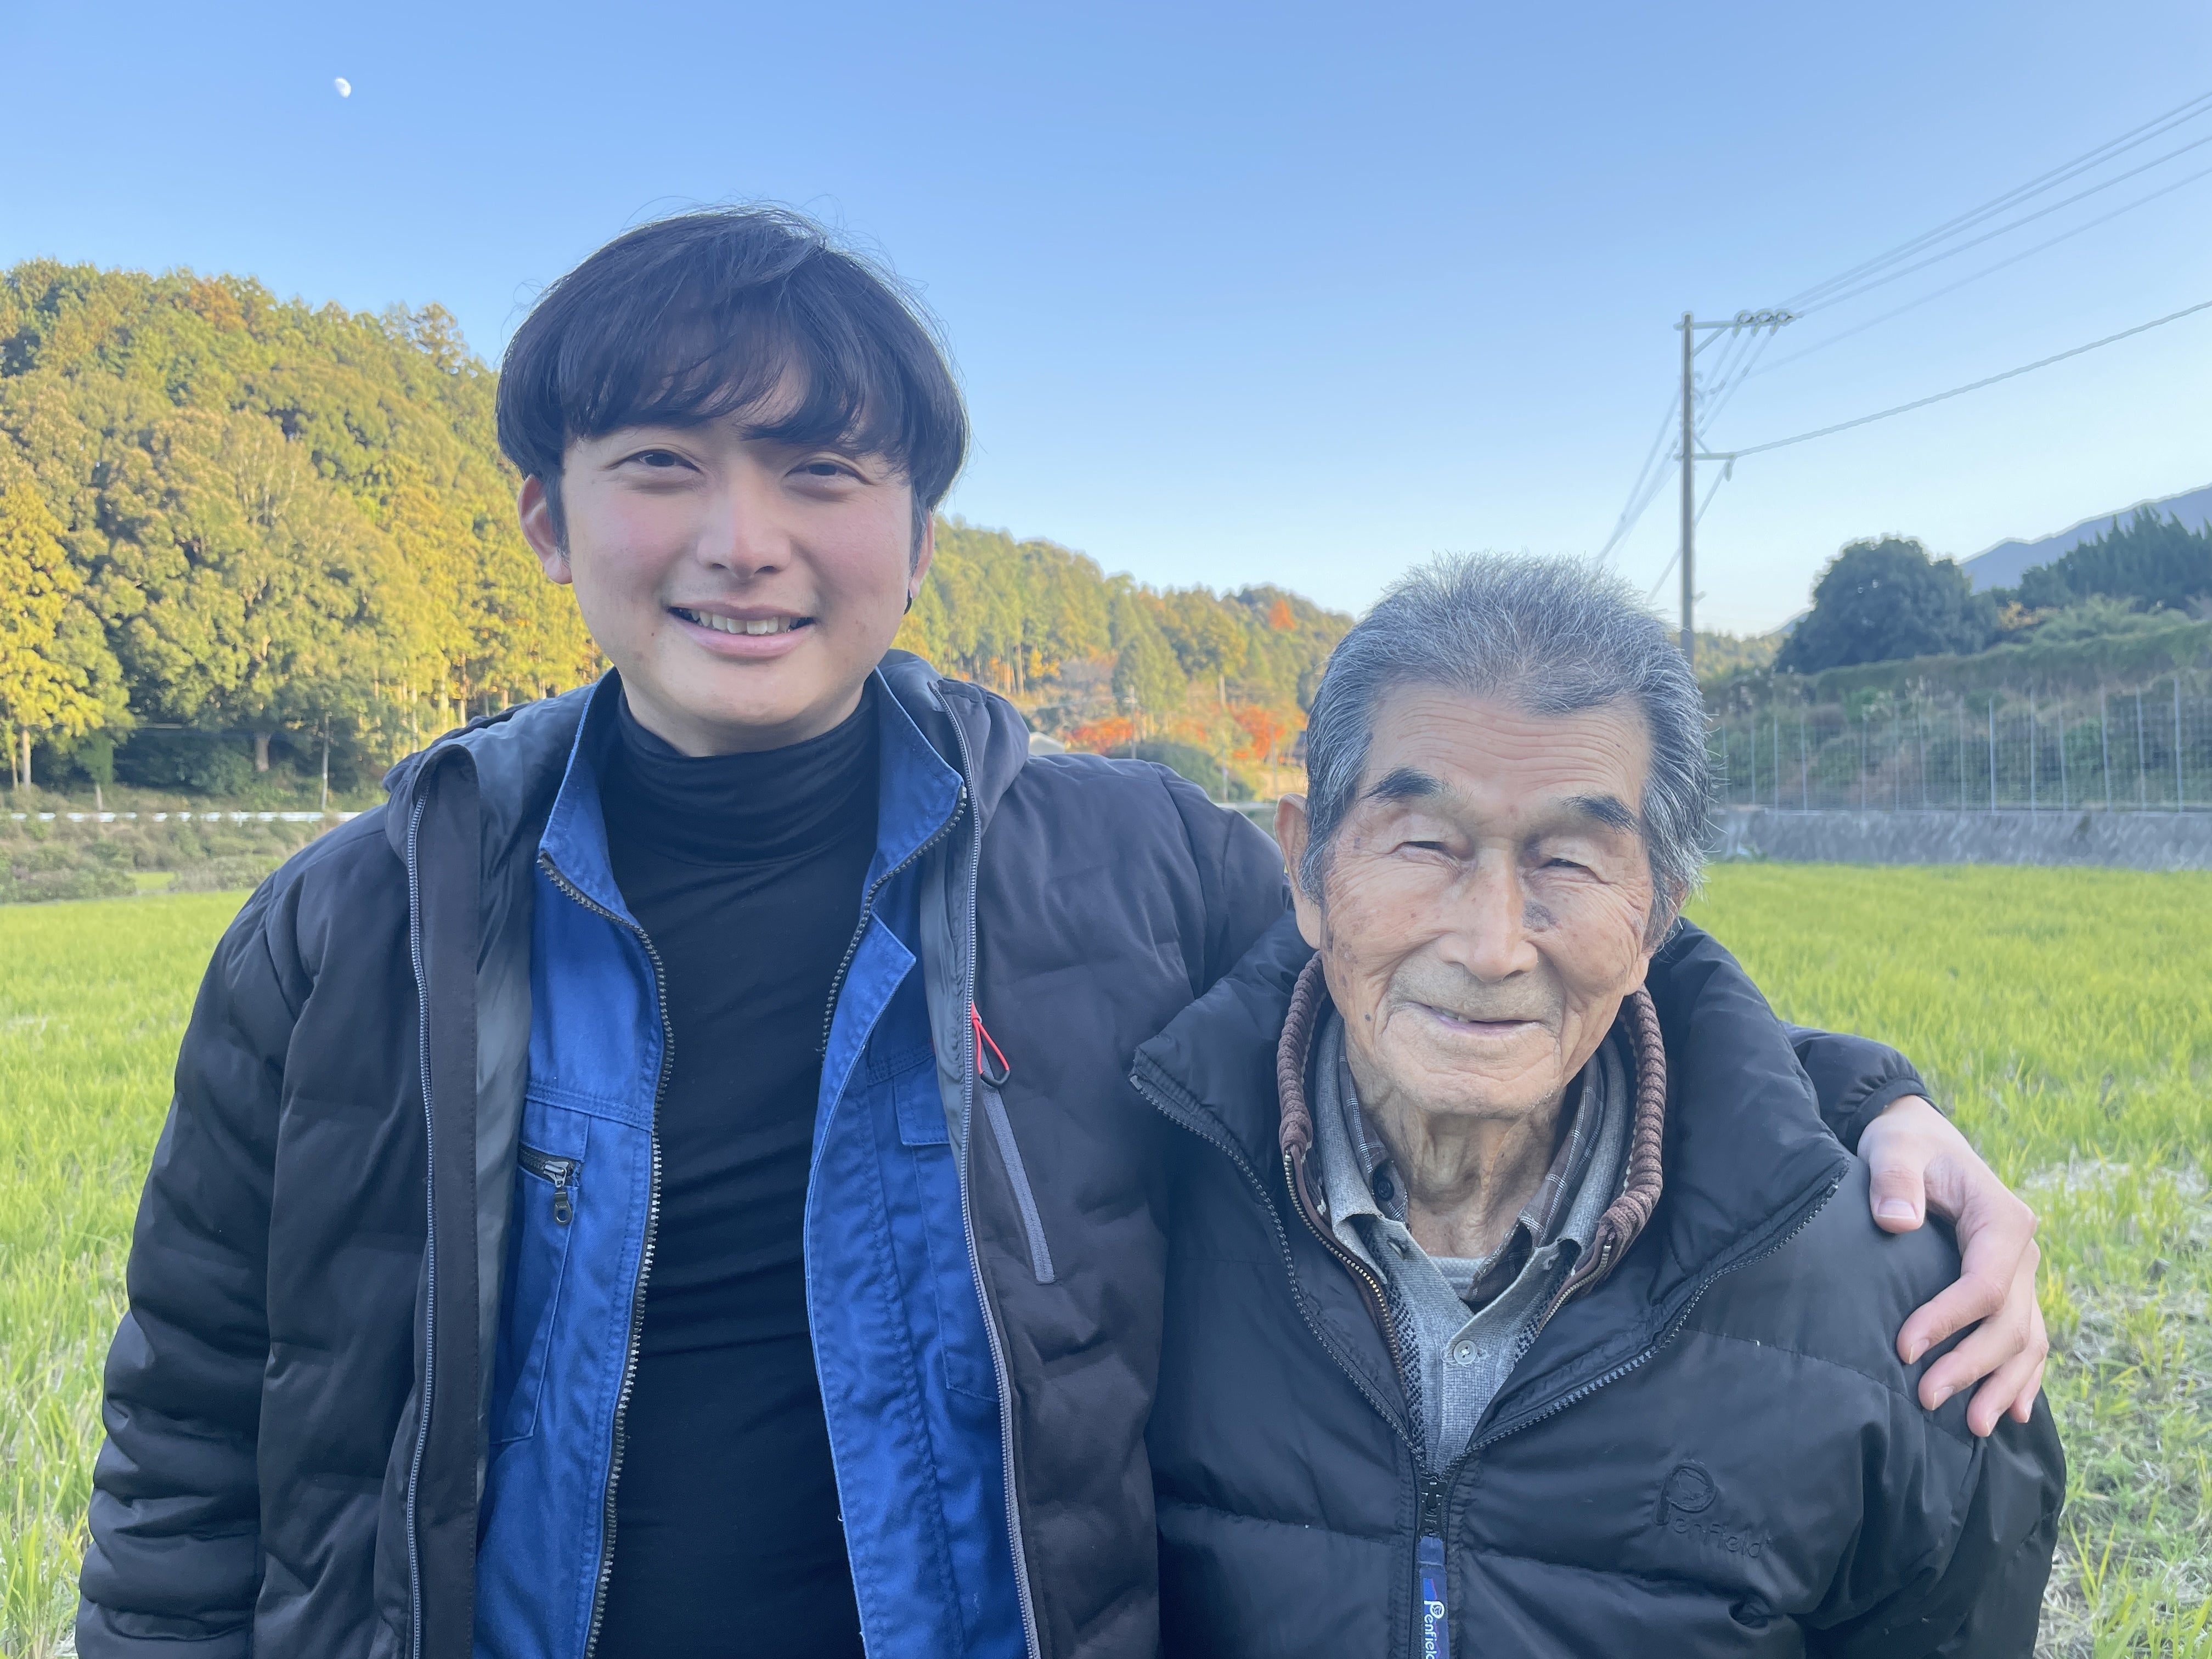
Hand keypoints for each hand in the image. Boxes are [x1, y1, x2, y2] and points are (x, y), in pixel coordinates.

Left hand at [1859, 1095, 2045, 1436]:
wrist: (1921, 1141)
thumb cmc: (1904, 1146)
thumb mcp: (1893, 1149)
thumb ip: (1894, 1180)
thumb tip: (1897, 1221)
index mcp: (2001, 1219)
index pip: (1985, 1285)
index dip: (1948, 1321)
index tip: (1904, 1349)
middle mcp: (2021, 1251)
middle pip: (2009, 1322)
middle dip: (1972, 1366)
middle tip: (1927, 1399)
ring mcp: (2021, 1274)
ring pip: (2026, 1340)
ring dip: (2003, 1385)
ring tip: (1974, 1429)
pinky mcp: (2010, 1289)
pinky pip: (2027, 1339)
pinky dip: (2022, 1378)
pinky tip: (2013, 1414)